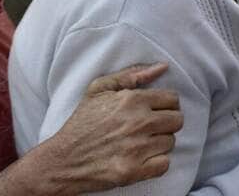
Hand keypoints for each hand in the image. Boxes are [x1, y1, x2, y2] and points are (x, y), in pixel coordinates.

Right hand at [34, 62, 183, 190]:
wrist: (61, 161)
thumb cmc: (81, 123)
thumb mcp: (99, 89)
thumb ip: (132, 75)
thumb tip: (162, 67)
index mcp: (132, 100)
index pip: (172, 99)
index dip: (165, 105)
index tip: (154, 111)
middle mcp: (138, 123)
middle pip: (177, 121)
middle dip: (166, 123)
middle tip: (150, 128)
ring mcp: (137, 148)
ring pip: (170, 142)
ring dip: (159, 143)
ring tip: (141, 143)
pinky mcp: (134, 171)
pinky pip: (164, 164)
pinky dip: (156, 163)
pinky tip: (142, 158)